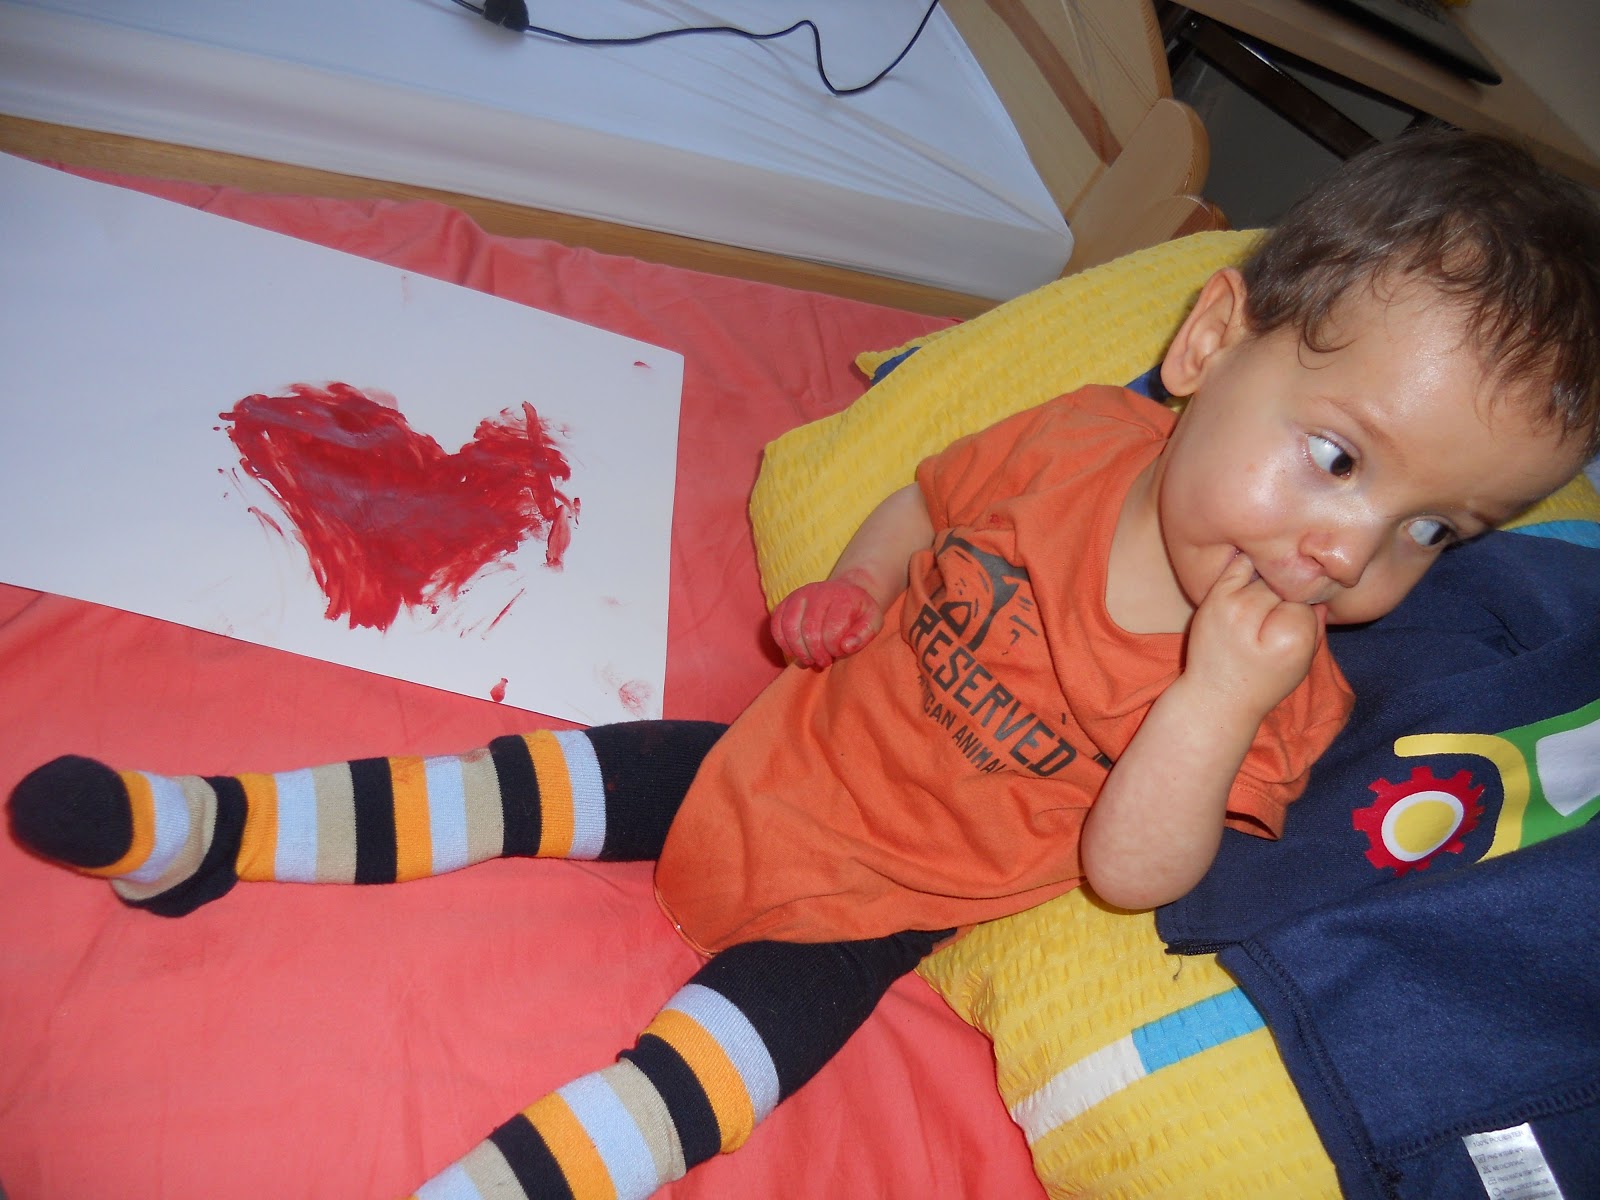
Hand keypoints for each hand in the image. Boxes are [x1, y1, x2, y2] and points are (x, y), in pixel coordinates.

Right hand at [770, 577, 882, 667]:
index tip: (839, 652)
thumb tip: (846, 646)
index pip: (832, 629)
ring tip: (810, 659)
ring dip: (799, 651)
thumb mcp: (873, 622)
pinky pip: (776, 624)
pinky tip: (795, 651)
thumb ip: (864, 635)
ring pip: (789, 628)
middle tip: (824, 661)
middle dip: (816, 653)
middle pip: (809, 630)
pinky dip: (783, 643)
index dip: (834, 648)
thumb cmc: (859, 612)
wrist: (846, 591)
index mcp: (842, 597)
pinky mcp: (786, 601)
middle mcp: (818, 592)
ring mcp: (799, 595)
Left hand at [1184, 555, 1322, 718]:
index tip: (1295, 621)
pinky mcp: (1211, 599)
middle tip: (1275, 614)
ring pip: (1263, 573)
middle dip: (1285, 593)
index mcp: (1288, 638)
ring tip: (1263, 603)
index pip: (1306, 599)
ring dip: (1267, 582)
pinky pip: (1237, 564)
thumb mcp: (1302, 663)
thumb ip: (1316, 627)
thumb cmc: (1265, 682)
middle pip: (1283, 584)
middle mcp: (1254, 617)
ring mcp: (1228, 605)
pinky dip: (1248, 566)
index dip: (1304, 607)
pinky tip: (1251, 578)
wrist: (1217, 697)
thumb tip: (1320, 595)